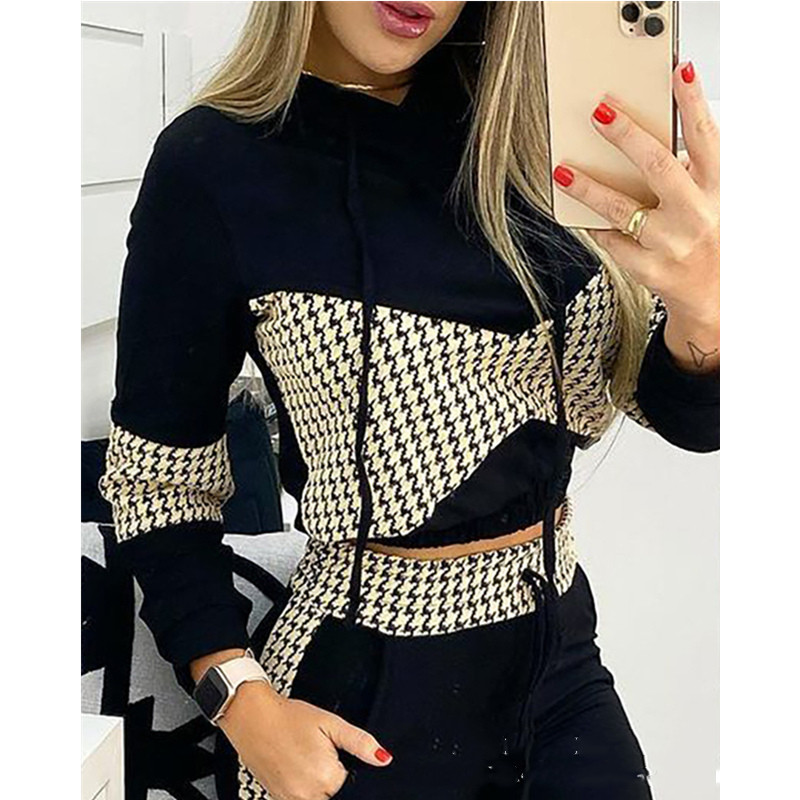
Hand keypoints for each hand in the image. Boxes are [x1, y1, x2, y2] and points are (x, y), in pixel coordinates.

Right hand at [218, 680, 392, 799]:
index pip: (351, 784)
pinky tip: (294, 766)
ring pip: (316, 799)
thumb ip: (359, 742)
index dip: (345, 767)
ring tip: (304, 757)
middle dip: (331, 778)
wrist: (252, 717)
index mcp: (325, 777)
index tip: (332, 754)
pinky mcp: (276, 799)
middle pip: (333, 794)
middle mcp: (307, 795)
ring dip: (316, 784)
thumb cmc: (289, 717)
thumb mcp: (330, 722)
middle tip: (316, 752)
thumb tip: (384, 758)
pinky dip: (302, 789)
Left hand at [552, 60, 719, 371]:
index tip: (678, 71)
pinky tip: (584, 218)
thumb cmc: (709, 238)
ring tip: (564, 172)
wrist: (716, 296)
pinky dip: (597, 228)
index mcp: (717, 189)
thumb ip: (690, 171)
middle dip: (627, 136)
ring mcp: (672, 244)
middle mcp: (696, 213)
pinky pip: (614, 243)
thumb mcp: (713, 200)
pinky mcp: (651, 270)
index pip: (706, 137)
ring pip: (622, 209)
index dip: (693, 102)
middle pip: (658, 166)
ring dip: (590, 187)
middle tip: (600, 113)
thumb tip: (645, 137)